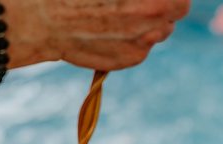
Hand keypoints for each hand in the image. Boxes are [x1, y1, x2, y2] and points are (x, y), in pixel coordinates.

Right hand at [24, 0, 190, 69]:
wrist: (44, 20)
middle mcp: (152, 19)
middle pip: (178, 9)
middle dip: (166, 2)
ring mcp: (143, 42)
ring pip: (162, 29)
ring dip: (150, 20)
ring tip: (119, 11)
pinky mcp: (131, 58)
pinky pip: (144, 45)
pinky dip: (134, 36)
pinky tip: (109, 26)